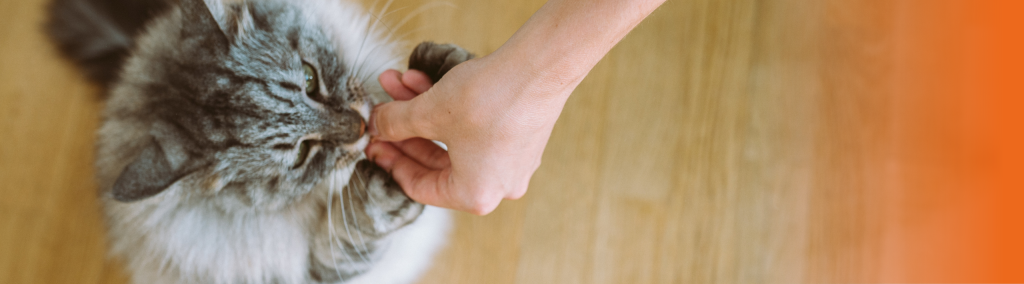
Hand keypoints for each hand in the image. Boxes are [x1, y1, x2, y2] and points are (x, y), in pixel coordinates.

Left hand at [365, 55, 564, 214]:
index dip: (391, 161)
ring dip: (424, 112)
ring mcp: (512, 162)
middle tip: (383, 114)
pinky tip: (427, 83)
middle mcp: (498, 186)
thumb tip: (375, 126)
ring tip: (401, 83)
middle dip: (406, 130)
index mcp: (475, 195)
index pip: (420, 187)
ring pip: (453, 140)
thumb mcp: (428, 112)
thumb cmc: (489, 97)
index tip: (374, 142)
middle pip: (436, 162)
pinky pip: (475, 131)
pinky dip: (450, 110)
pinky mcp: (520, 138)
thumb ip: (394, 124)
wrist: (539, 66)